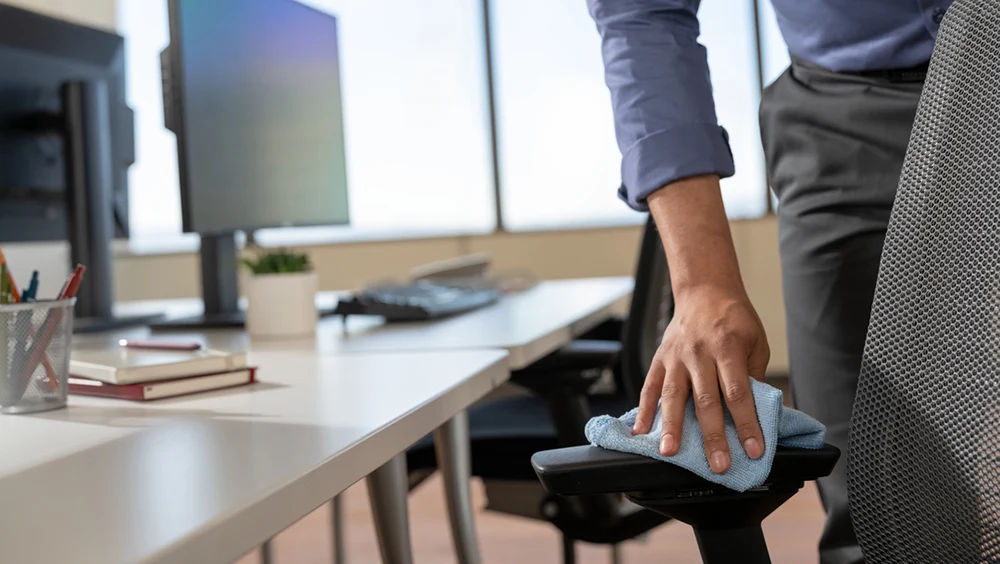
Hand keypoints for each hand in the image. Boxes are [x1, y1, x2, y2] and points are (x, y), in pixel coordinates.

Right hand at [632, 285, 769, 473]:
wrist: (705, 290)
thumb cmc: (734, 319)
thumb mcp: (756, 343)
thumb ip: (753, 376)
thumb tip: (755, 412)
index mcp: (727, 348)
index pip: (738, 393)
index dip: (746, 424)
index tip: (753, 450)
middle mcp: (699, 353)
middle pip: (706, 400)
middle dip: (713, 436)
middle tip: (718, 464)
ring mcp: (676, 357)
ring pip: (673, 396)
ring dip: (672, 427)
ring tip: (670, 452)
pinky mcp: (660, 359)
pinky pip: (650, 387)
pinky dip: (644, 410)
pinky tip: (640, 432)